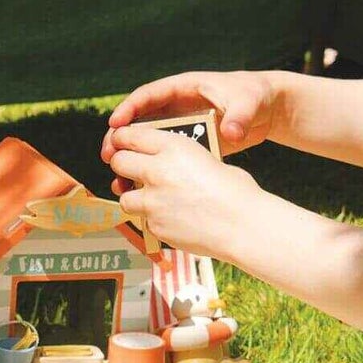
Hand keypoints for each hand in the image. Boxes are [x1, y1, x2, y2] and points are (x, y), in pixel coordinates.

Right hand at [101, 70, 279, 167]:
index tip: (115, 124)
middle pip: (140, 121)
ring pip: (149, 142)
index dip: (129, 108)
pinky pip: (166, 156)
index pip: (149, 95)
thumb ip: (239, 116)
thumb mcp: (247, 102)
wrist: (269, 109)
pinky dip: (154, 169)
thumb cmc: (255, 95)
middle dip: (121, 137)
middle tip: (108, 155)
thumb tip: (231, 132)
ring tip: (118, 177)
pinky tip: (144, 187)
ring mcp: (182, 125)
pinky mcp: (190, 143)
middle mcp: (177, 106)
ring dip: (132, 157)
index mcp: (183, 88)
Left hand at [107, 124, 262, 261]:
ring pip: (124, 197)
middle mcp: (157, 170)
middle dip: (122, 166)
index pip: (129, 136)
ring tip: (153, 201)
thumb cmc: (235, 191)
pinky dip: (154, 220)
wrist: (243, 225)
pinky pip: (144, 221)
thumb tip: (163, 165)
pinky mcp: (155, 226)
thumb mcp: (207, 159)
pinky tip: (173, 219)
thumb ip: (178, 159)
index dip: (121, 140)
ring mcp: (153, 201)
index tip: (121, 144)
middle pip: (119, 163)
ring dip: (135, 198)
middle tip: (131, 172)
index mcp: (173, 146)